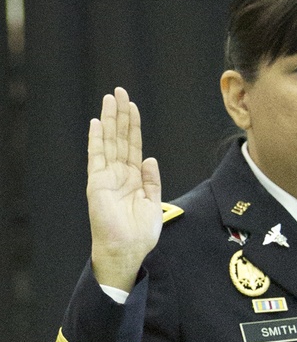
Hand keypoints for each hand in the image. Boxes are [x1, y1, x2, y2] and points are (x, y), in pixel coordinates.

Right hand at [87, 87, 161, 290]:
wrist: (127, 250)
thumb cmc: (140, 234)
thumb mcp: (153, 203)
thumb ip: (151, 181)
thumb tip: (150, 158)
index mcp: (134, 178)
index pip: (133, 146)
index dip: (133, 126)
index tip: (132, 106)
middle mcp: (119, 174)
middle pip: (119, 138)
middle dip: (120, 115)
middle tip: (120, 91)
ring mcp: (107, 177)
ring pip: (109, 142)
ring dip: (110, 120)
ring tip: (110, 98)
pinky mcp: (97, 183)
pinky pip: (96, 157)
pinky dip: (97, 140)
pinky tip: (97, 123)